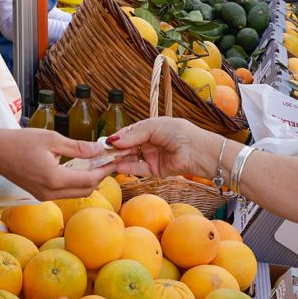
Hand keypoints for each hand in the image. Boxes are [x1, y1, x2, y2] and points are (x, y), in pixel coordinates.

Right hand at [0, 127, 116, 198]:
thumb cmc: (20, 141)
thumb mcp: (52, 139)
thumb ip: (78, 147)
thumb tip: (100, 150)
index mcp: (55, 179)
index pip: (90, 179)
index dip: (105, 170)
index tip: (115, 159)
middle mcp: (51, 192)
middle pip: (86, 190)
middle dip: (100, 177)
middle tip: (108, 162)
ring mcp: (45, 196)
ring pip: (76, 193)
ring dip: (89, 181)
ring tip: (97, 164)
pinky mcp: (40, 195)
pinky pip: (65, 192)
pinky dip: (76, 183)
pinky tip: (80, 169)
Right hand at [105, 117, 219, 180]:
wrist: (197, 150)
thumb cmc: (178, 132)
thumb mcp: (153, 127)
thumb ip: (133, 134)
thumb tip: (113, 141)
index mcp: (149, 130)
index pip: (128, 134)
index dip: (116, 138)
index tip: (104, 142)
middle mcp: (148, 143)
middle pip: (127, 147)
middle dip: (114, 150)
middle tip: (100, 153)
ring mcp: (150, 157)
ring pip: (130, 159)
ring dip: (118, 159)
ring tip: (104, 160)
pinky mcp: (154, 171)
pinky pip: (137, 169)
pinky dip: (127, 168)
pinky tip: (116, 166)